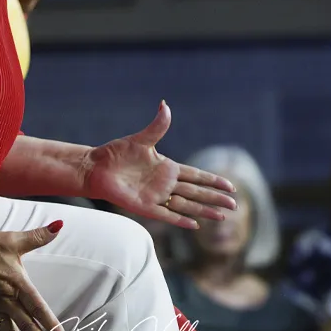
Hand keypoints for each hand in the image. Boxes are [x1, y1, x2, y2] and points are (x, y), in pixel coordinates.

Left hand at [81, 101, 236, 228]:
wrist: (95, 167)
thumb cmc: (116, 153)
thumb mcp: (140, 139)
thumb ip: (157, 126)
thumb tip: (165, 104)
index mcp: (167, 167)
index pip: (196, 175)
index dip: (213, 180)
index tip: (230, 185)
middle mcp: (165, 184)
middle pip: (197, 192)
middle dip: (215, 198)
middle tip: (235, 204)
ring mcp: (156, 196)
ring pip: (186, 205)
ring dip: (204, 210)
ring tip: (223, 216)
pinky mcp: (144, 206)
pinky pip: (166, 215)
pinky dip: (181, 219)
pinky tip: (195, 225)